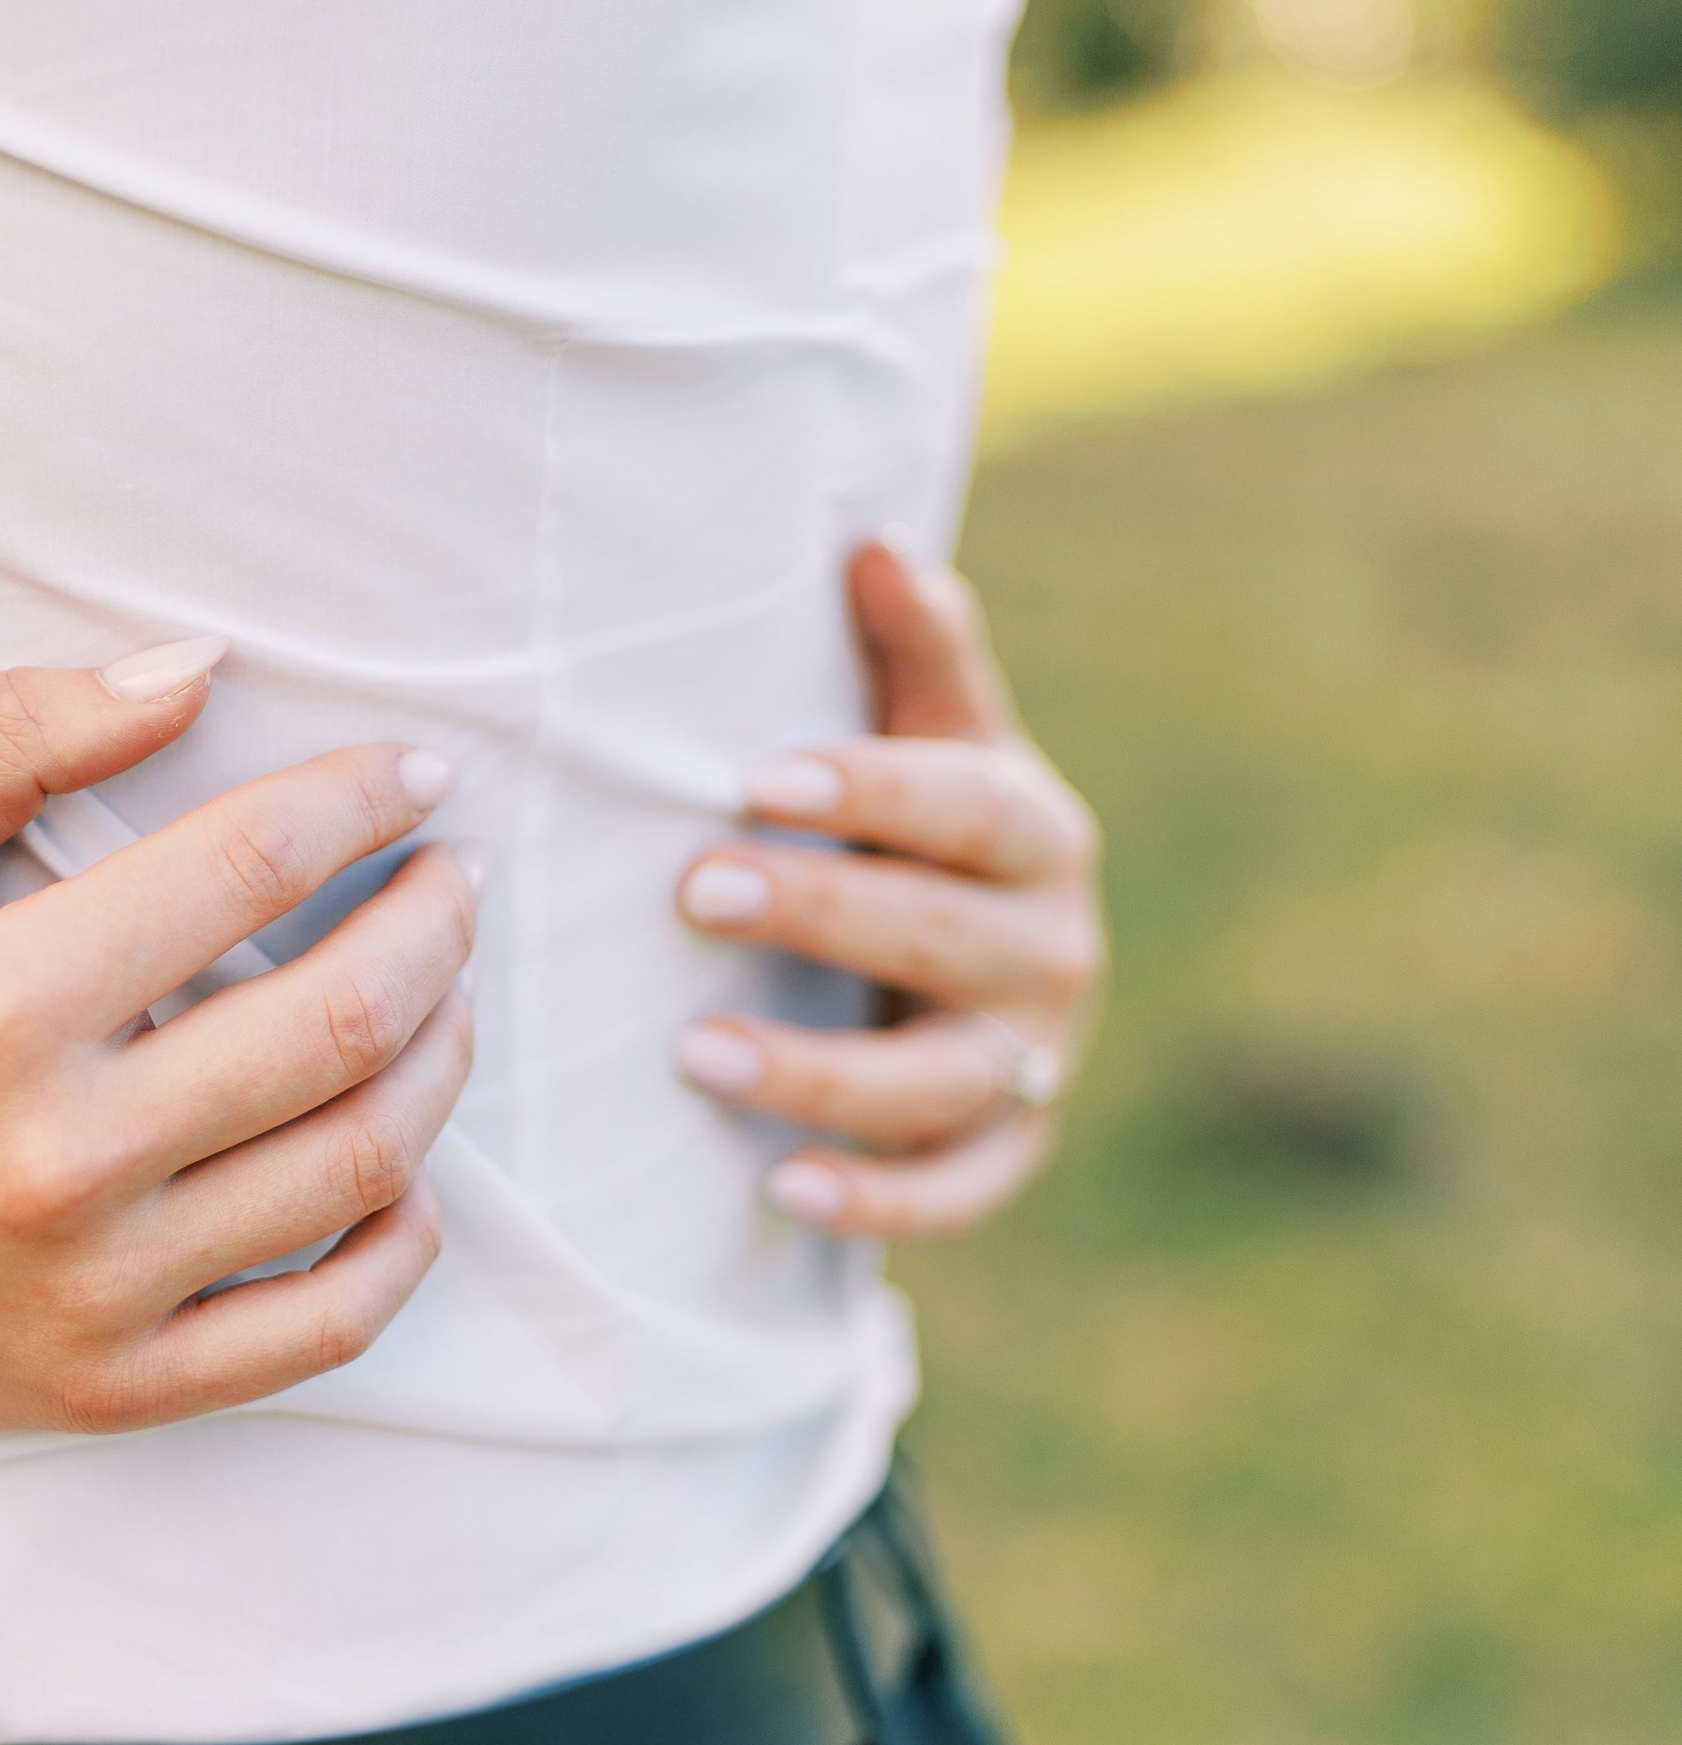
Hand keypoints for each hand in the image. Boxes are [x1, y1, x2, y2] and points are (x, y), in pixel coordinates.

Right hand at [0, 641, 477, 1443]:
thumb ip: (12, 737)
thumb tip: (197, 665)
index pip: (246, 868)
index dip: (359, 800)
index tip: (418, 770)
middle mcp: (59, 1153)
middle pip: (339, 1018)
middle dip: (436, 922)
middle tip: (457, 877)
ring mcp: (99, 1285)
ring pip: (361, 1161)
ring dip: (443, 1057)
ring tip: (450, 993)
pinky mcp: (122, 1386)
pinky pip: (330, 1323)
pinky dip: (405, 1243)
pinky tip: (410, 1168)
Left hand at [671, 541, 1102, 1240]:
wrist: (983, 966)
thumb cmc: (924, 828)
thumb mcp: (933, 734)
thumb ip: (914, 651)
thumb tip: (871, 541)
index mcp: (1034, 833)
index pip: (964, 807)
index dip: (872, 791)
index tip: (758, 778)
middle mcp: (1052, 950)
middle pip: (942, 939)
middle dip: (820, 915)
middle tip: (693, 888)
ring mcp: (1032, 1062)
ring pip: (937, 1084)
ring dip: (819, 1075)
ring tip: (694, 1054)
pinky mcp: (1007, 1154)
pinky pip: (953, 1194)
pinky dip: (878, 1203)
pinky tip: (781, 1190)